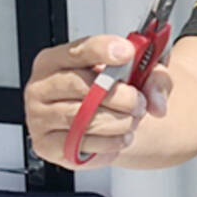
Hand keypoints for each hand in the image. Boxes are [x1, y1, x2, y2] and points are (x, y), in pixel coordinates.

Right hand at [25, 35, 172, 168]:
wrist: (100, 117)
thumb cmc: (109, 88)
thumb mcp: (135, 71)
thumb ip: (152, 77)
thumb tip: (157, 102)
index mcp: (56, 59)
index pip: (78, 51)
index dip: (103, 50)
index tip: (127, 52)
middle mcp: (42, 87)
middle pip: (82, 88)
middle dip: (121, 97)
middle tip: (139, 102)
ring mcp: (39, 118)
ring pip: (85, 120)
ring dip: (119, 122)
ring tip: (132, 120)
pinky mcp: (46, 146)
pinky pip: (83, 146)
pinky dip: (110, 143)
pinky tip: (118, 136)